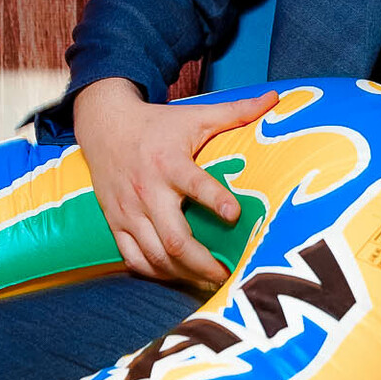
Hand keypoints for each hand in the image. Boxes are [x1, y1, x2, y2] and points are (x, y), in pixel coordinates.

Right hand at [73, 77, 277, 288]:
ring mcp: (128, 211)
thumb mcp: (196, 115)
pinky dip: (154, 273)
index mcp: (169, 163)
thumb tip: (275, 98)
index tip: (236, 216)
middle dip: (203, 263)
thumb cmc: (158, 124)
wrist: (104, 125)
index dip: (216, 200)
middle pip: (174, 239)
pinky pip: (132, 258)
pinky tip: (177, 277)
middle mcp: (147, 190)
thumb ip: (237, 111)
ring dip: (182, 274)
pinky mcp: (115, 222)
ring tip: (208, 281)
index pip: (195, 184)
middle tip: (227, 274)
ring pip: (154, 256)